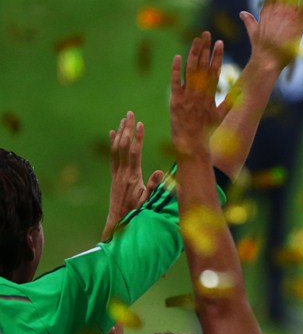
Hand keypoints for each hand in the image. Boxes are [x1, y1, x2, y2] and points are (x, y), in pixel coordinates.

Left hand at [102, 112, 163, 239]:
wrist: (117, 219)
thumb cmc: (135, 211)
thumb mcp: (147, 200)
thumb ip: (153, 186)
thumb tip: (160, 172)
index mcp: (132, 176)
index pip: (135, 153)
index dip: (138, 138)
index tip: (140, 124)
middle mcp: (122, 172)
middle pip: (123, 146)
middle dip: (127, 129)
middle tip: (129, 113)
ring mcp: (116, 172)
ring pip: (116, 148)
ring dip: (120, 133)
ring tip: (123, 119)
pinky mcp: (114, 175)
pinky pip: (112, 155)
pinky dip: (112, 143)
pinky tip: (112, 133)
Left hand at [170, 32, 225, 157]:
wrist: (192, 144)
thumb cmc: (207, 131)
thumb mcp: (221, 116)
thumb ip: (229, 102)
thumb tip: (240, 92)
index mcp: (211, 96)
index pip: (215, 71)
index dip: (217, 56)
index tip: (219, 42)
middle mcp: (200, 94)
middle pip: (203, 66)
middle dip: (205, 49)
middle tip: (206, 33)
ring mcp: (188, 97)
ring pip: (191, 71)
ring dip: (193, 54)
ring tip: (195, 40)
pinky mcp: (175, 101)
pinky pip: (175, 82)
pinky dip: (176, 70)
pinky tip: (178, 57)